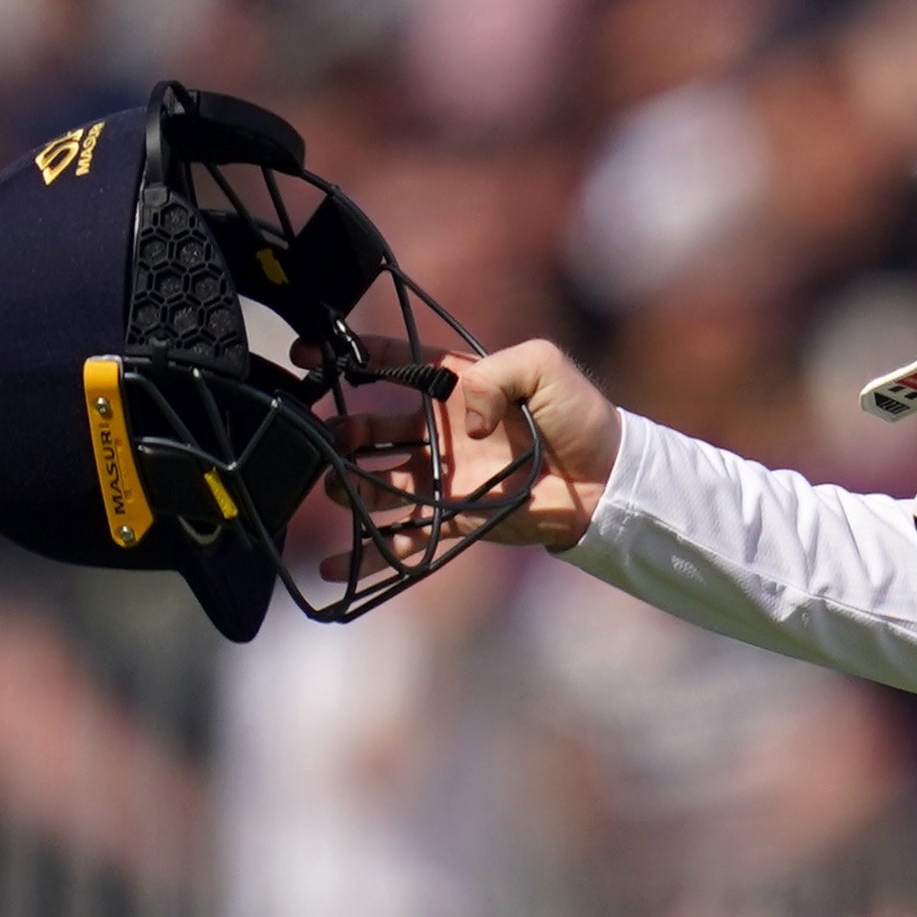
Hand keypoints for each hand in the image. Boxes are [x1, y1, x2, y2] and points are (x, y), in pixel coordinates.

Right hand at [324, 337, 620, 566]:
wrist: (607, 480)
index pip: (396, 364)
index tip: (309, 352)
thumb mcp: (543, 365)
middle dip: (344, 432)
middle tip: (328, 436)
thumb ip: (496, 373)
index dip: (353, 356)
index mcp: (458, 387)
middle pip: (374, 429)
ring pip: (380, 481)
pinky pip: (405, 537)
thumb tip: (462, 419)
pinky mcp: (455, 517)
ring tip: (333, 485)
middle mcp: (442, 431)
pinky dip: (372, 551)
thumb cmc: (581, 416)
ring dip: (349, 484)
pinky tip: (337, 564)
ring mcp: (444, 477)